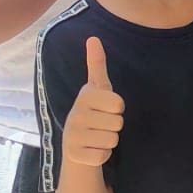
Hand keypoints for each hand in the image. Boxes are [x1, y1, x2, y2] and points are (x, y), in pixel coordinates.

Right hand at [63, 37, 124, 167]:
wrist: (75, 144)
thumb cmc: (93, 112)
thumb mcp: (97, 88)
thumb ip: (97, 63)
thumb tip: (93, 37)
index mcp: (84, 96)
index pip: (119, 104)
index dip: (117, 108)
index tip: (105, 108)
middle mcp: (75, 114)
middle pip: (118, 123)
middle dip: (114, 126)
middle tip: (100, 124)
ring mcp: (73, 136)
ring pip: (112, 140)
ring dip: (109, 141)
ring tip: (96, 136)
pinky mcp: (75, 155)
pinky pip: (104, 155)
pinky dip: (102, 154)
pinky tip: (92, 149)